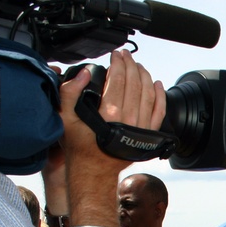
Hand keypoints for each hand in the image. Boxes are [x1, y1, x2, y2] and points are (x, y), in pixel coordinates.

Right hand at [59, 50, 165, 173]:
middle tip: (126, 56)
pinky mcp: (148, 135)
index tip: (115, 55)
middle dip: (131, 65)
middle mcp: (128, 120)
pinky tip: (157, 84)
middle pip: (135, 84)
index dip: (118, 63)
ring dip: (144, 76)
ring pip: (149, 95)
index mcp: (109, 114)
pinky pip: (159, 112)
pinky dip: (160, 96)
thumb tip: (85, 74)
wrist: (94, 171)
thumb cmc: (79, 147)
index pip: (118, 80)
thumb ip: (69, 93)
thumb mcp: (65, 118)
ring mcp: (141, 128)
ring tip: (138, 66)